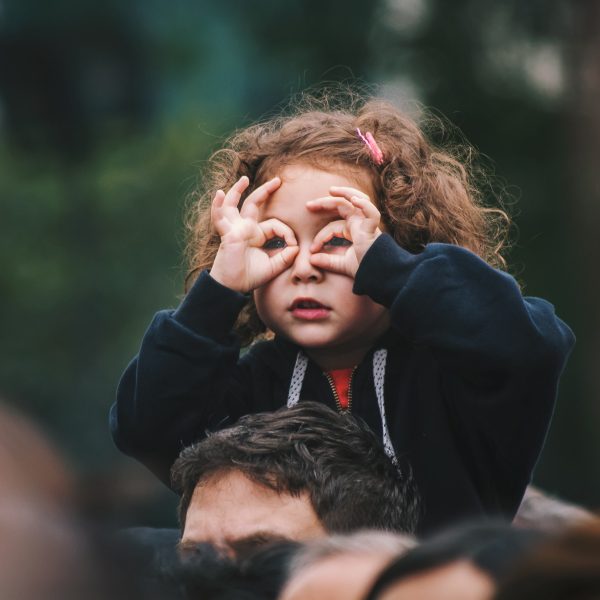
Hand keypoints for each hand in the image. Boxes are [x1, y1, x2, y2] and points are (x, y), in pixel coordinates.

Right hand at [210, 176, 298, 291]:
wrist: (232, 287)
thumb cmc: (249, 277)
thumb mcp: (273, 267)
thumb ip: (286, 257)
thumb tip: (296, 247)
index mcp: (256, 235)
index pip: (275, 224)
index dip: (287, 233)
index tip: (294, 245)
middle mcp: (245, 229)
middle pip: (254, 204)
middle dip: (266, 191)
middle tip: (278, 180)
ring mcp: (234, 229)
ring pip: (234, 205)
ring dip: (237, 191)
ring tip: (244, 179)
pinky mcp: (227, 234)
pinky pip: (220, 218)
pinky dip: (218, 206)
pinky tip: (219, 194)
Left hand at [307, 186, 381, 277]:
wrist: (379, 275)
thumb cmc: (365, 268)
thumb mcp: (342, 265)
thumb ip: (327, 261)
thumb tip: (311, 259)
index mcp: (353, 230)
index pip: (333, 226)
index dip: (320, 237)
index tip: (312, 250)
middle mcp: (360, 223)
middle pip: (342, 206)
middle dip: (325, 203)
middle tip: (308, 206)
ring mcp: (367, 224)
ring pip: (357, 200)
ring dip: (345, 193)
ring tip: (331, 190)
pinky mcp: (373, 229)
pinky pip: (371, 213)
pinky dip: (364, 205)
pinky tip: (354, 200)